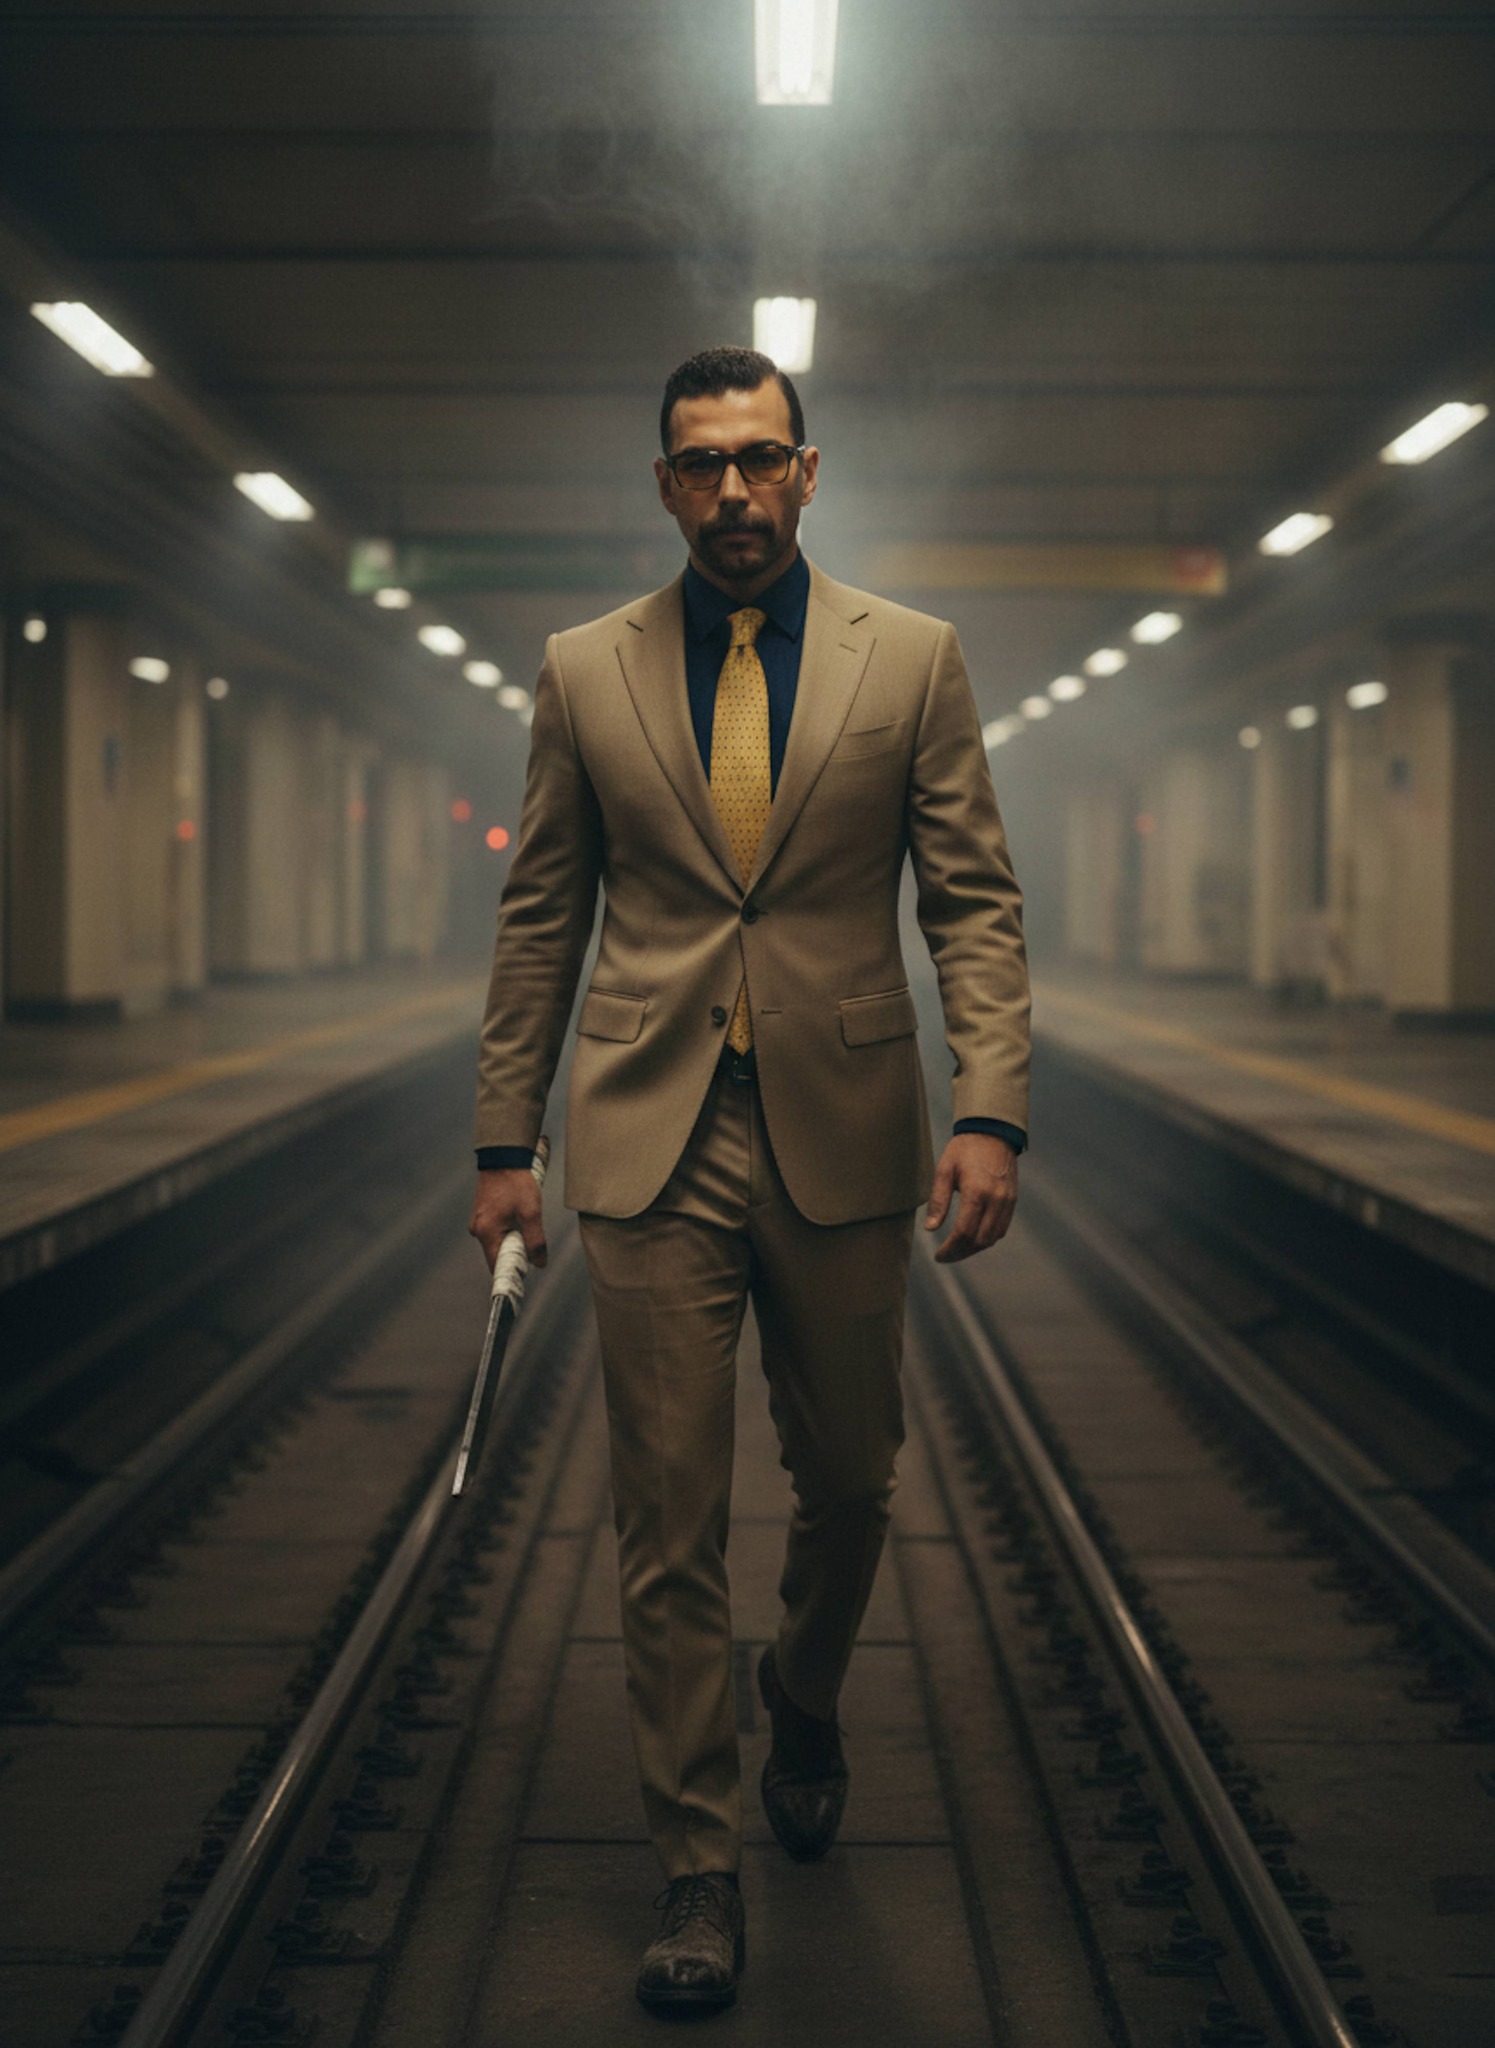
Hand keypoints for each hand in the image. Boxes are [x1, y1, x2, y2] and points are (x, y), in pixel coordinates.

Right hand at [468, 1166, 546, 1271]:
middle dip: (516, 1252)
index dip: (513, 1270)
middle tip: (532, 1240)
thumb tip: (539, 1263)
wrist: (504, 1156)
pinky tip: (518, 1215)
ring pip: (498, 1241)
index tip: (527, 1270)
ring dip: (514, 1239)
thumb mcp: (531, 1213)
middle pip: (498, 1254)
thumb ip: (536, 1241)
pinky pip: (496, 1229)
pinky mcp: (483, 1213)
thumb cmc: (516, 1183)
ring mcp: (478, 1221)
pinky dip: (509, 1228)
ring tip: (526, 1222)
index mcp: (486, 1232)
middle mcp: (478, 1229)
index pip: (497, 1265)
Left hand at [924, 1133, 1017, 1263]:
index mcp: (976, 1192)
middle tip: (945, 1256)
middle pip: (979, 1240)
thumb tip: (930, 1228)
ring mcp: (1007, 1201)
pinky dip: (987, 1238)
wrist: (993, 1132)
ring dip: (974, 1248)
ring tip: (957, 1250)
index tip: (938, 1256)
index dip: (950, 1249)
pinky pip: (1001, 1229)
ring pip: (992, 1238)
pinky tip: (973, 1237)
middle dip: (960, 1253)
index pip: (964, 1233)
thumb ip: (938, 1200)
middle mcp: (995, 1200)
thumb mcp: (944, 1170)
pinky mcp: (1012, 1201)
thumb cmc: (964, 1149)